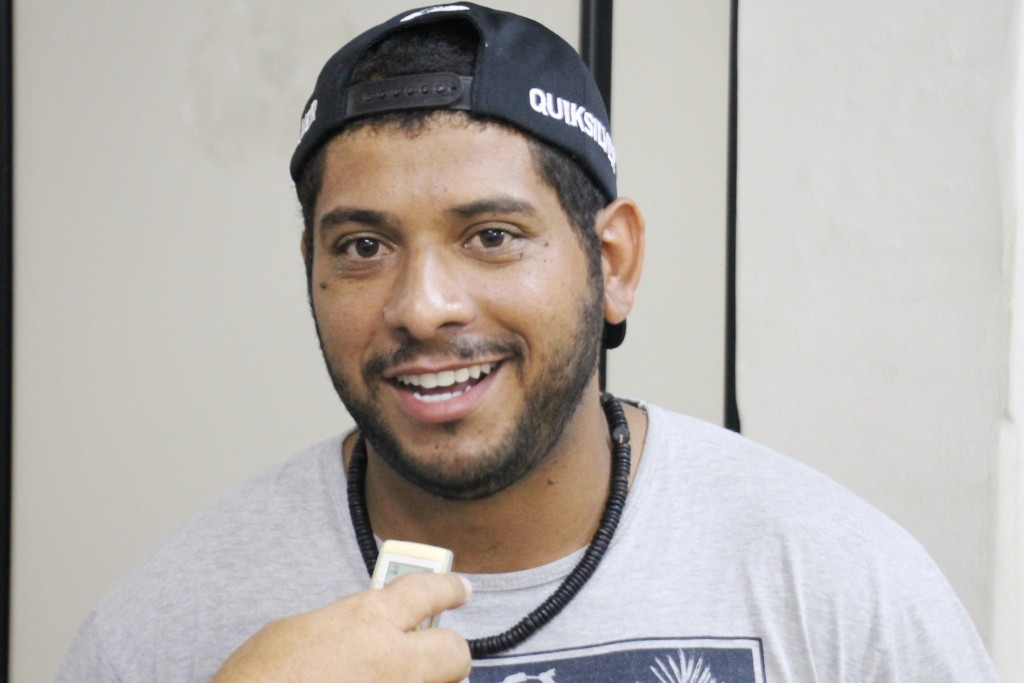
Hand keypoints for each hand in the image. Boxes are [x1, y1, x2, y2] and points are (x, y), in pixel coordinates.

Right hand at [212, 572, 471, 682]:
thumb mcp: (296, 632)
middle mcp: (393, 661)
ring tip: (385, 679)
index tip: (460, 590)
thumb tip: (362, 633)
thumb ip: (343, 626)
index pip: (427, 591)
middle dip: (448, 652)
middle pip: (455, 652)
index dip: (448, 588)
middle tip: (431, 654)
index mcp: (366, 620)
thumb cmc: (255, 680)